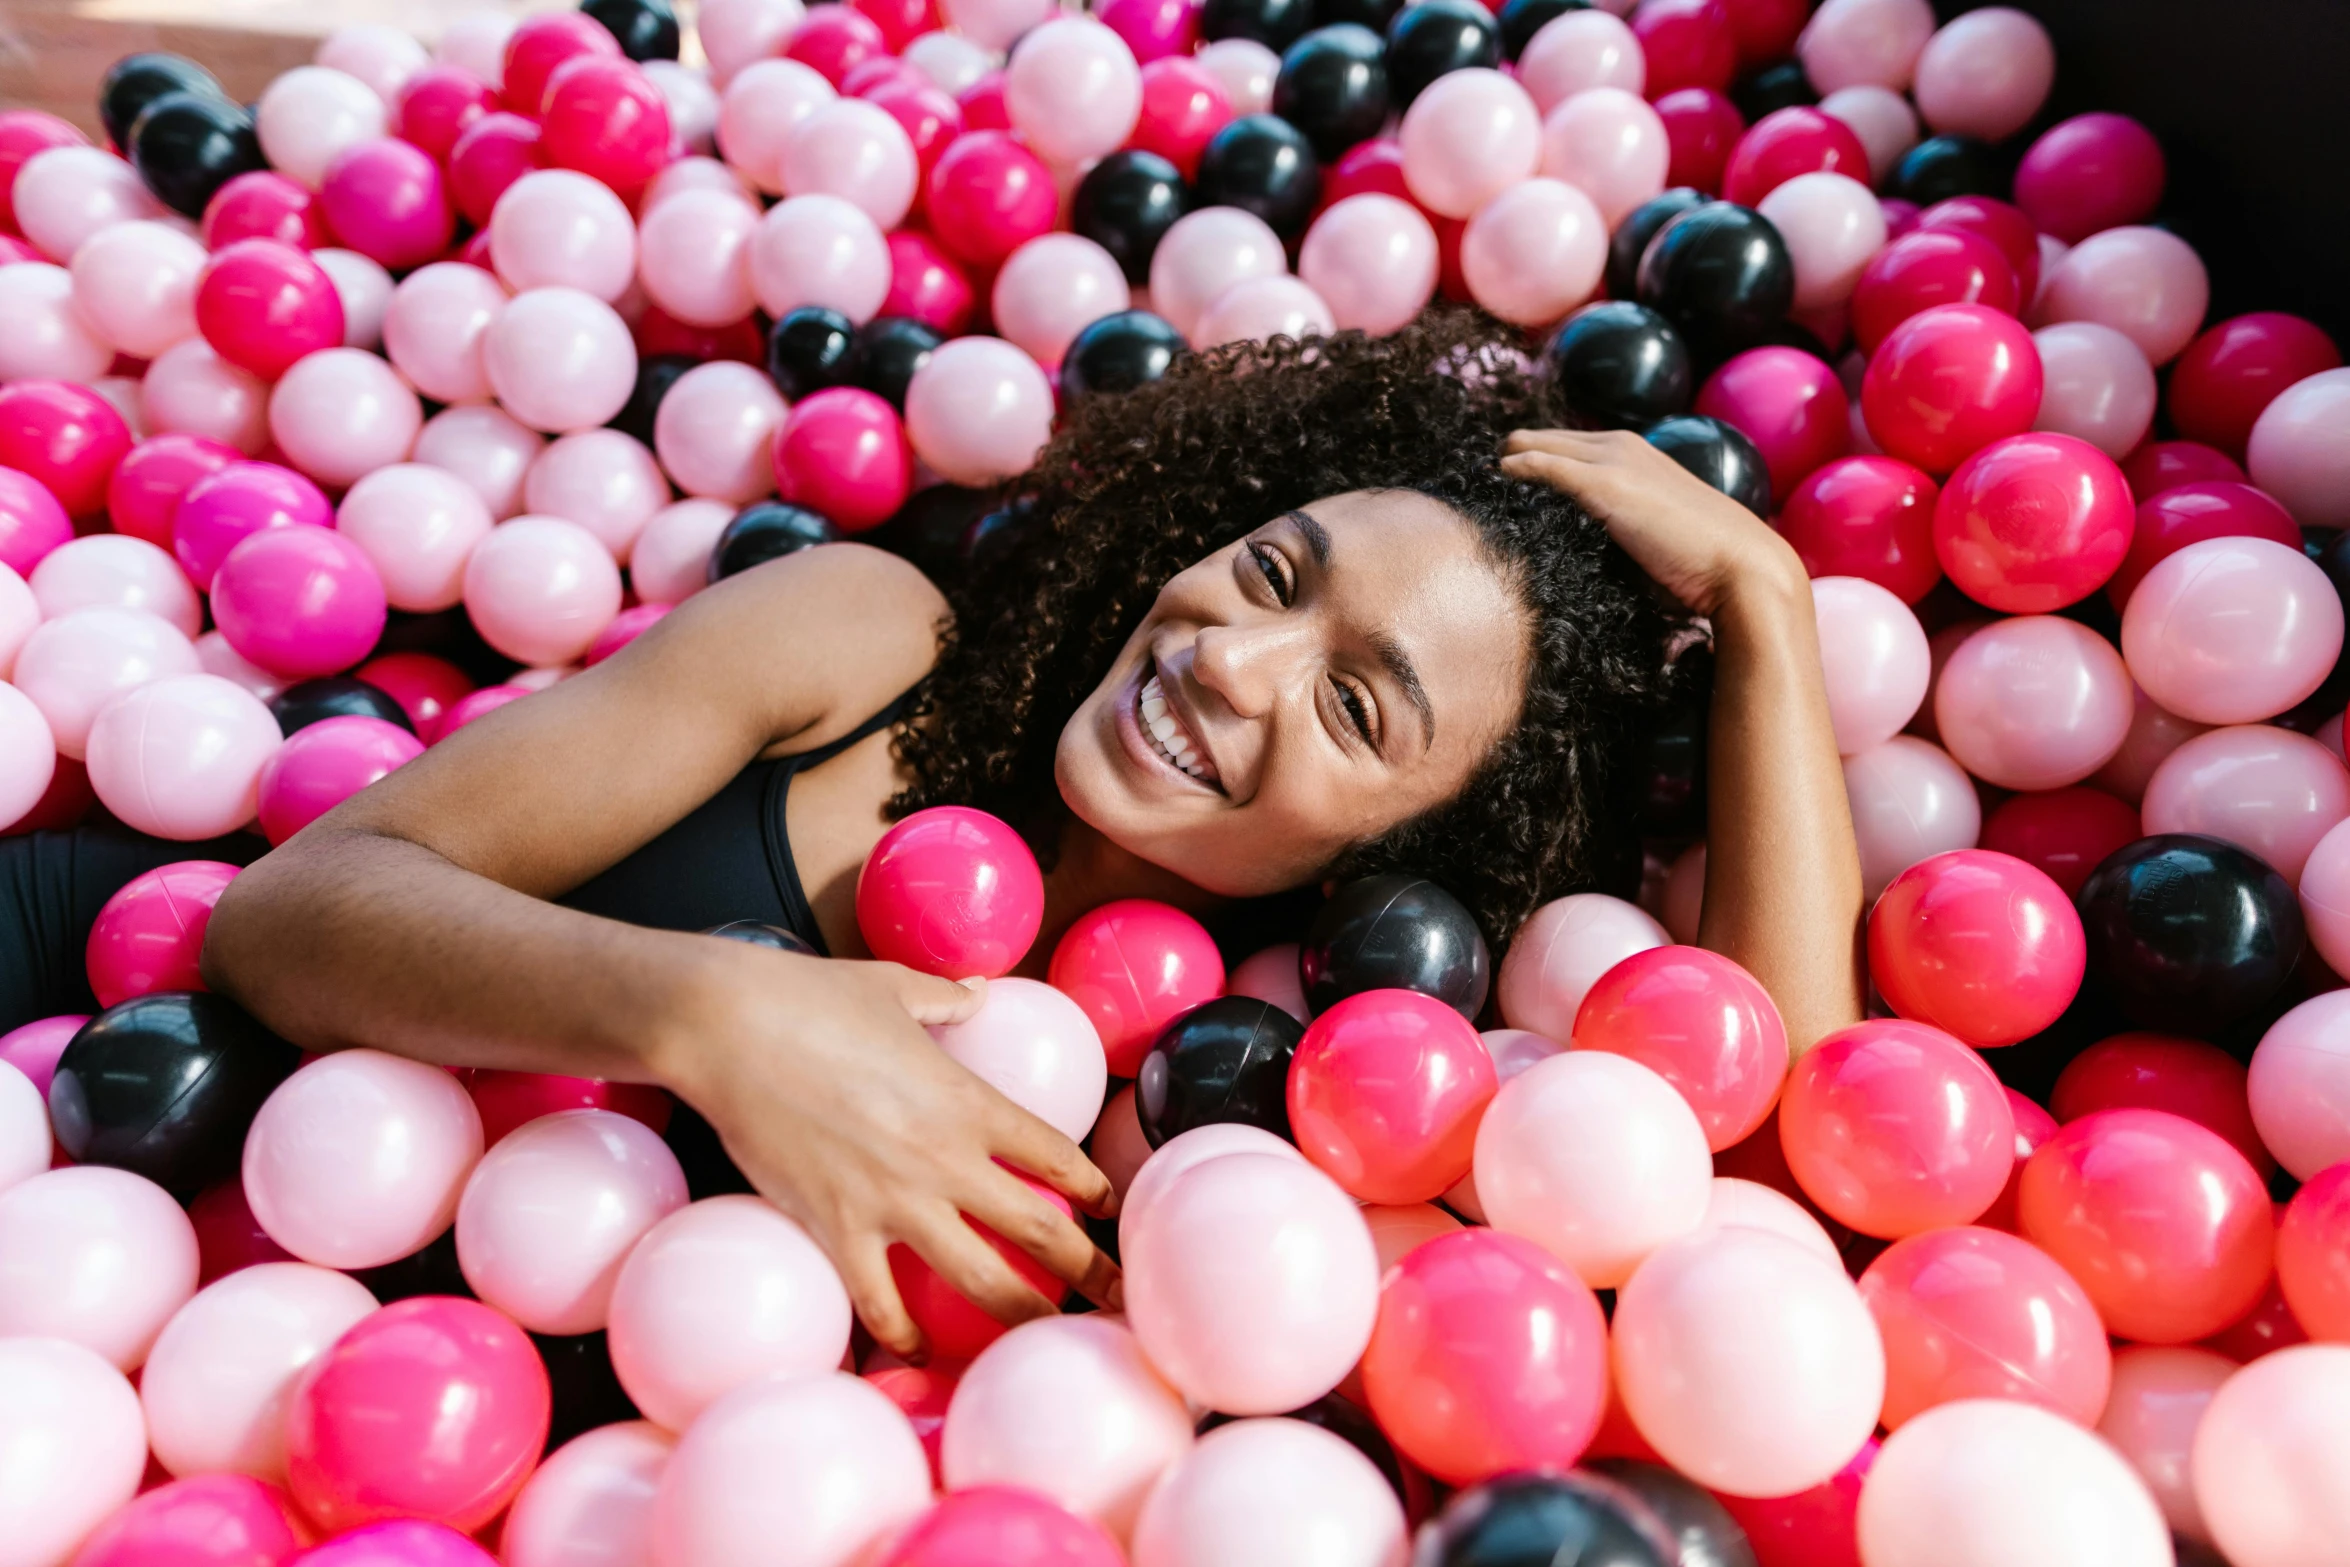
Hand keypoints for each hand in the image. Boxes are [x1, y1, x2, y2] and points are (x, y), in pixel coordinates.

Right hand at [660, 946, 1119, 1359]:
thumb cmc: (810, 998)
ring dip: (1021, 1316)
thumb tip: (976, 991)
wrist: (728, 1027)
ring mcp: (894, 1202)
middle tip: (1120, 1296)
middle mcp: (945, 1159)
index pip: (1055, 1154)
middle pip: (1041, 1230)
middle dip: (1090, 1270)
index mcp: (968, 1102)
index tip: (1108, 1207)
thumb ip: (946, 998)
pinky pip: (881, 1303)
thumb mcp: (894, 987)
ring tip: (1046, 1339)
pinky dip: (902, 1335)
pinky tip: (918, 1351)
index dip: (1092, 1186)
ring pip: (980, 1281)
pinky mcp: (838, 1230)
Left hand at [1502, 428, 1806, 616]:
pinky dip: (1519, 467)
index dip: (1540, 459)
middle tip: (1482, 474)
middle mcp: (1625, 448)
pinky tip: (1499, 474)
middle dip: (1517, 452)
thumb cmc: (1706, 567)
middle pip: (1551, 440)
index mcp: (1639, 456)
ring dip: (1512, 457)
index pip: (1573, 447)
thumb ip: (1627, 535)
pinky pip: (1545, 466)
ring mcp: (1615, 461)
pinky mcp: (1605, 484)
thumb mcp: (1657, 541)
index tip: (1508, 480)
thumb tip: (1603, 560)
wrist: (1743, 568)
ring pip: (1543, 446)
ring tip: (1482, 476)